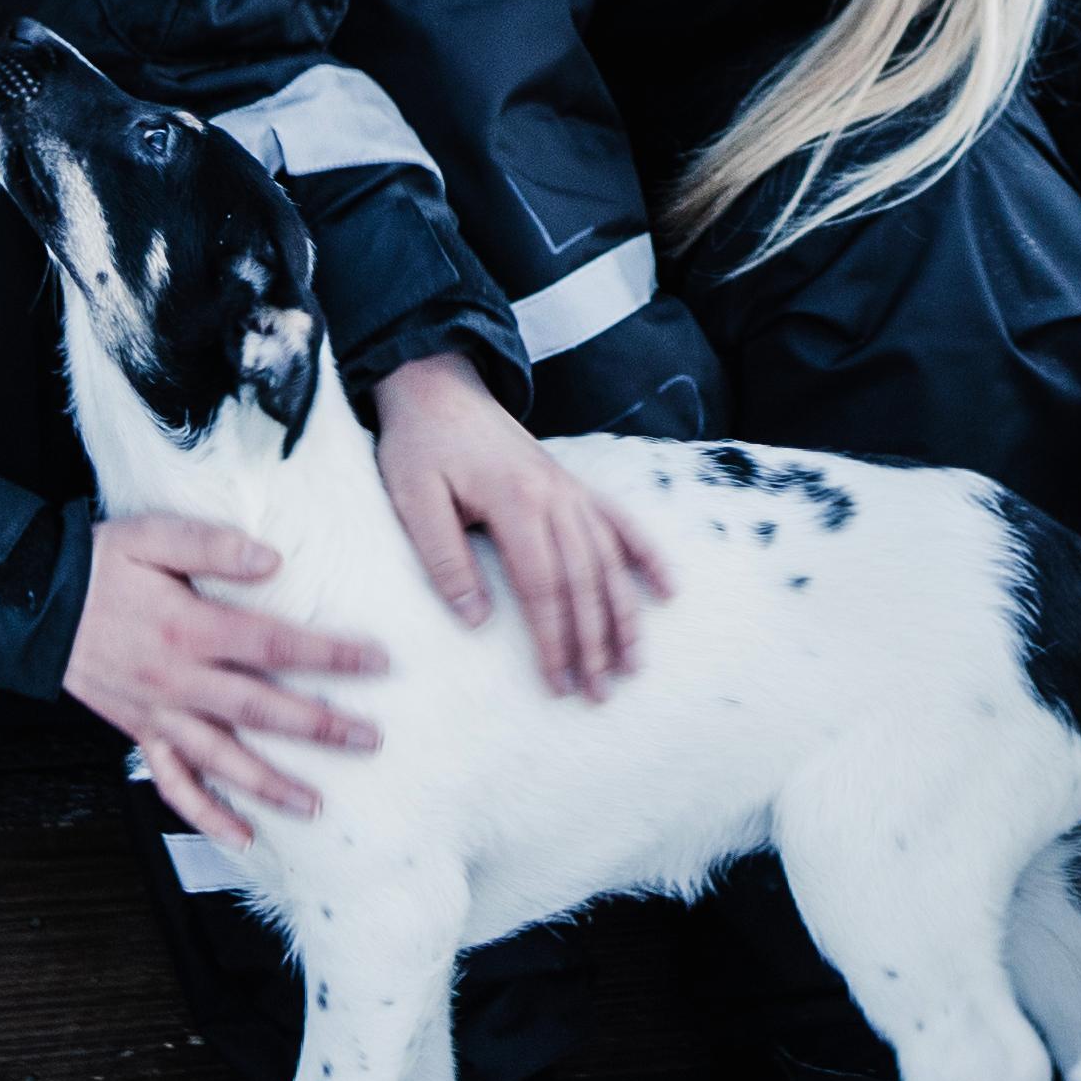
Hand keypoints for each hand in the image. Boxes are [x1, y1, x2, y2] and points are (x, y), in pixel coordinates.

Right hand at [61, 512, 384, 846]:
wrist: (31, 604)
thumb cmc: (96, 566)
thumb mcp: (149, 535)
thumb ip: (210, 544)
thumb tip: (271, 558)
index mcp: (188, 628)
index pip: (273, 644)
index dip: (328, 654)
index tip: (376, 662)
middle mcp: (177, 681)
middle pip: (260, 710)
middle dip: (319, 726)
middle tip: (369, 739)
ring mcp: (158, 715)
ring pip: (222, 760)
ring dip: (271, 785)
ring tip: (316, 805)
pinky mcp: (139, 734)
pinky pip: (173, 784)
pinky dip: (205, 817)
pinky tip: (241, 837)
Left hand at [373, 350, 674, 700]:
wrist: (438, 387)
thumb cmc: (420, 446)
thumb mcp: (412, 498)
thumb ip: (444, 558)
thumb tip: (476, 620)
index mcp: (515, 502)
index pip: (543, 587)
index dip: (554, 639)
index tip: (559, 683)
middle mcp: (555, 497)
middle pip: (584, 581)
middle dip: (594, 642)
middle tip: (598, 692)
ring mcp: (570, 490)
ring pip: (610, 559)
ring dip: (625, 614)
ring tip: (633, 663)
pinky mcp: (574, 485)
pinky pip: (621, 522)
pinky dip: (648, 555)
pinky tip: (668, 589)